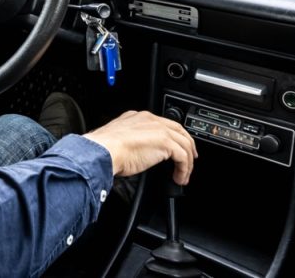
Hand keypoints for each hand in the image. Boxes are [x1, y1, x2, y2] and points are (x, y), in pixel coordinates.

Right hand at [83, 111, 197, 185]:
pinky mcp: (166, 142)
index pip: (163, 124)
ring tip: (184, 175)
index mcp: (139, 117)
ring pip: (184, 144)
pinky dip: (184, 169)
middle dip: (187, 145)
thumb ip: (132, 141)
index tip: (175, 147)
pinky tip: (179, 178)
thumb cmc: (106, 149)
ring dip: (187, 162)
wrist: (104, 151)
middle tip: (190, 159)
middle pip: (179, 131)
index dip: (173, 136)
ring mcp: (160, 130)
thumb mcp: (120, 139)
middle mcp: (151, 120)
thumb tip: (138, 154)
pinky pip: (183, 157)